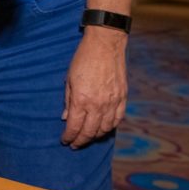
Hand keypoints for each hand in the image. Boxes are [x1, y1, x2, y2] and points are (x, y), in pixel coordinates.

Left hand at [61, 26, 128, 148]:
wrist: (105, 45)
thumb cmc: (83, 60)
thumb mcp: (69, 79)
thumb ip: (68, 101)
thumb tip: (66, 118)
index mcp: (82, 100)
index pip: (75, 127)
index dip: (69, 137)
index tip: (65, 141)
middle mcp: (98, 105)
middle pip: (89, 132)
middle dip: (80, 141)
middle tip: (75, 144)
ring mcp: (112, 102)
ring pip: (105, 129)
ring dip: (95, 136)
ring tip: (88, 137)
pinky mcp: (123, 98)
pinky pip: (117, 119)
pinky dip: (110, 127)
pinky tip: (104, 128)